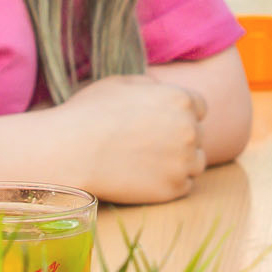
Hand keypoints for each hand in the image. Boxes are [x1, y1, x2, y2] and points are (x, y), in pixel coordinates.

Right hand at [53, 73, 209, 204]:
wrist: (71, 152)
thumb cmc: (90, 113)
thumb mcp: (120, 82)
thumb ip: (150, 84)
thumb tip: (160, 88)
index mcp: (181, 100)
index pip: (199, 107)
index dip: (181, 114)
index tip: (163, 122)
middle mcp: (190, 130)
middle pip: (198, 135)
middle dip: (179, 138)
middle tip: (149, 144)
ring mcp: (184, 161)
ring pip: (195, 163)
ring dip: (180, 162)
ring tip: (149, 162)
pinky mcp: (173, 189)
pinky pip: (183, 186)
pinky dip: (169, 184)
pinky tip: (145, 178)